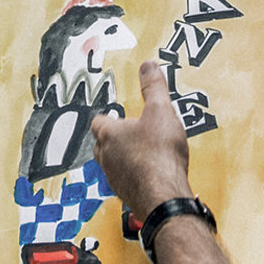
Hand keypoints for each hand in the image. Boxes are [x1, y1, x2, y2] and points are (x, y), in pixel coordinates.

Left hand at [90, 59, 192, 216]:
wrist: (164, 197)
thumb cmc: (159, 156)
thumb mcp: (161, 111)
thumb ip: (154, 87)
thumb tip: (148, 67)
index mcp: (109, 135)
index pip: (98, 122)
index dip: (109, 118)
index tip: (120, 115)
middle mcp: (106, 157)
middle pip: (102, 144)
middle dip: (115, 138)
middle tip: (131, 133)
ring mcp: (115, 178)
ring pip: (112, 164)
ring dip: (124, 158)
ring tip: (143, 153)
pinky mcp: (127, 195)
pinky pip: (125, 181)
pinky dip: (134, 176)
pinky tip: (151, 174)